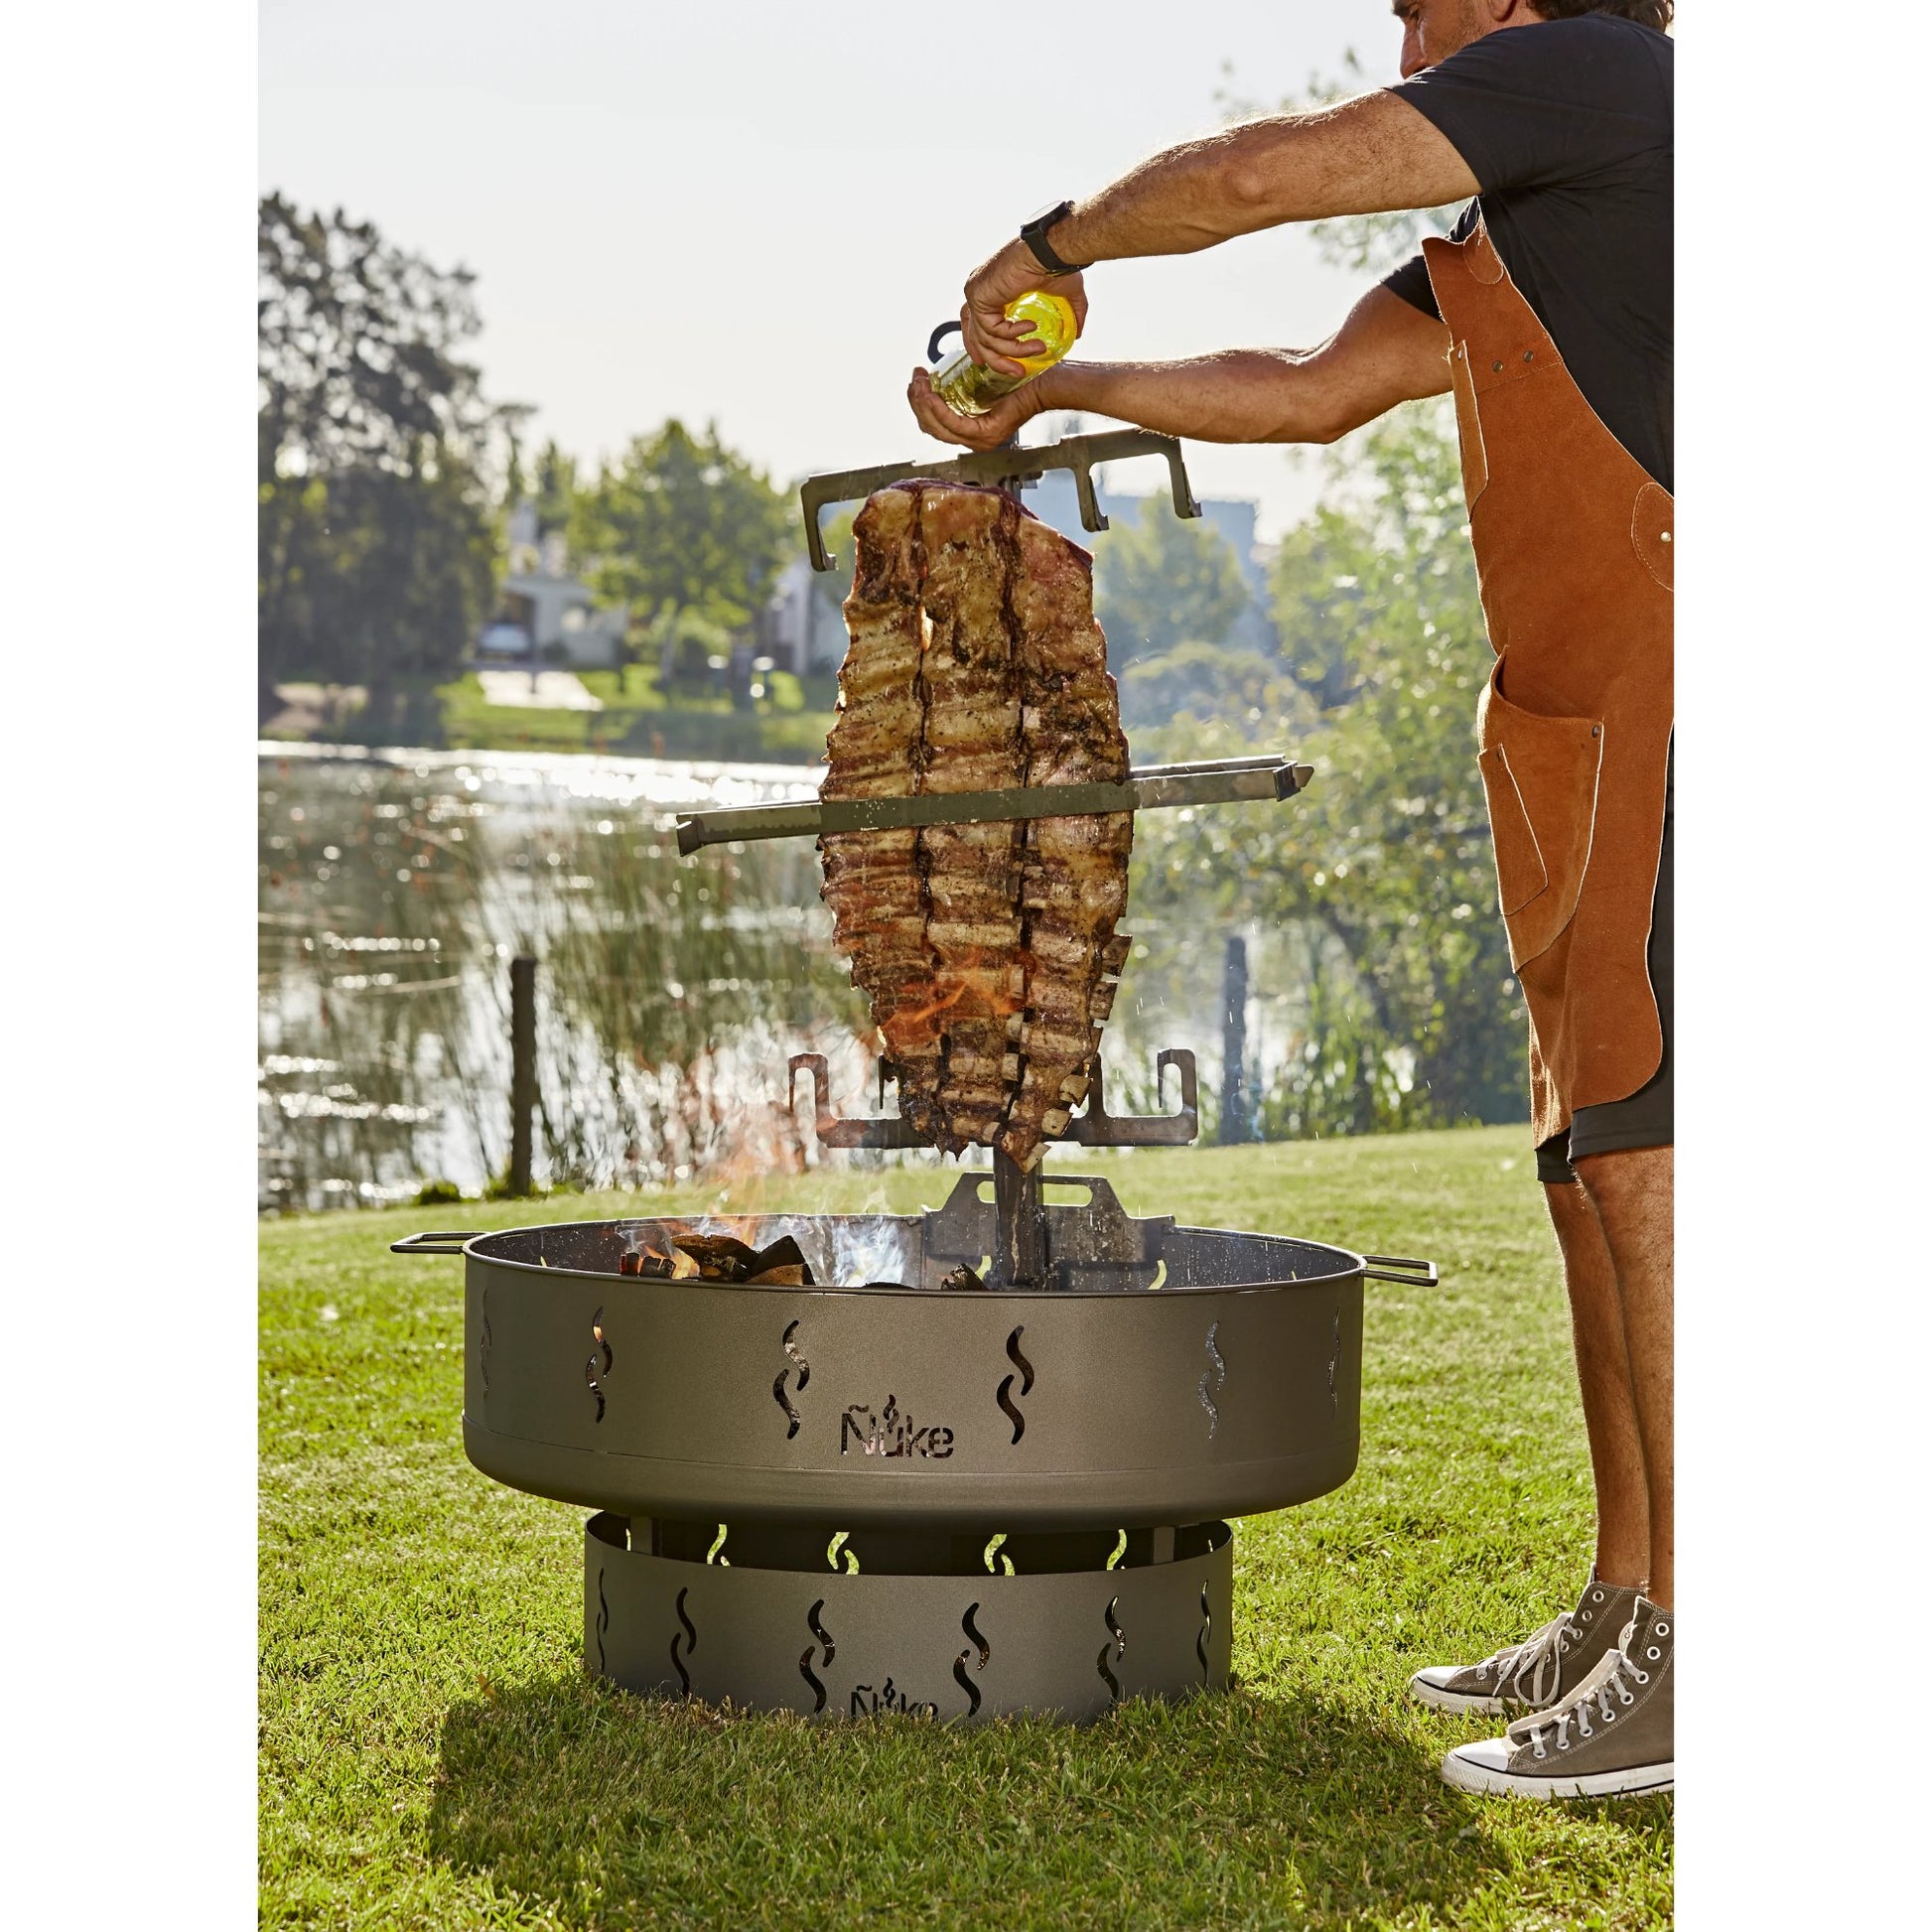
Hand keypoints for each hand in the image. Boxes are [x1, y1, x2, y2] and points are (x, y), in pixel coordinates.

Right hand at [906, 365, 1044, 451]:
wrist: (1044, 383)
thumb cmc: (1019, 381)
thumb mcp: (982, 384)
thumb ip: (962, 388)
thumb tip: (939, 375)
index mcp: (972, 431)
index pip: (936, 425)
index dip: (920, 405)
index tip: (915, 383)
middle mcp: (975, 441)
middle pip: (932, 428)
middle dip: (917, 403)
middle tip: (915, 380)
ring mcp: (980, 441)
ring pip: (939, 428)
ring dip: (924, 405)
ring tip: (919, 384)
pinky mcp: (986, 434)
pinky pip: (954, 424)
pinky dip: (939, 409)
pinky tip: (931, 395)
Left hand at [961, 239, 1087, 377]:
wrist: (1050, 248)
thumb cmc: (1056, 262)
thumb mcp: (1067, 295)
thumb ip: (1071, 315)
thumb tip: (1078, 334)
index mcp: (991, 289)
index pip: (976, 322)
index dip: (982, 345)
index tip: (994, 363)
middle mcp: (979, 291)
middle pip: (974, 335)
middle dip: (993, 359)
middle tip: (1015, 372)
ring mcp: (975, 292)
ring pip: (985, 338)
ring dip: (1014, 350)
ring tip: (1039, 348)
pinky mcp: (977, 295)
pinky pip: (991, 330)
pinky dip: (1012, 335)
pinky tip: (1030, 327)